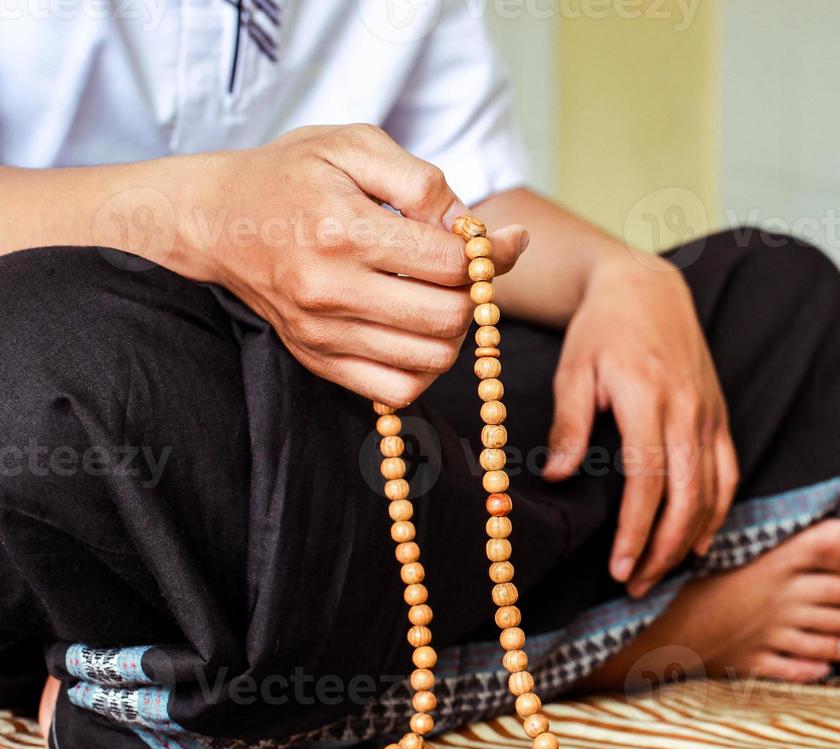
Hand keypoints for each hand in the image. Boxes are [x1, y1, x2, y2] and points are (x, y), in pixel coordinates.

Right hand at [186, 125, 527, 405]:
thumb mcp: (354, 146)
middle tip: (468, 271)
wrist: (215, 219)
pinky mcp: (318, 360)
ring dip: (455, 332)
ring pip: (431, 359)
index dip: (494, 253)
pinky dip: (424, 367)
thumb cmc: (291, 175)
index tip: (505, 240)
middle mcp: (331, 289)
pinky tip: (418, 330)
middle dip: (476, 294)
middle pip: (449, 318)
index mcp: (344, 231)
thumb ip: (421, 182)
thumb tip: (473, 230)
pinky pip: (397, 391)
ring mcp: (322, 333)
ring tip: (442, 296)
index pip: (452, 264)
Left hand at [543, 255, 738, 597]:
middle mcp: (688, 410)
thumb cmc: (602, 329)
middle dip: (661, 549)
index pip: (648, 479)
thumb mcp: (574, 367)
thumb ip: (569, 422)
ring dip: (687, 540)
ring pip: (711, 492)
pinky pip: (728, 474)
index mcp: (648, 398)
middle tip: (635, 586)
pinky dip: (718, 513)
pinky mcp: (720, 416)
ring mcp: (710, 415)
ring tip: (658, 574)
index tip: (619, 568)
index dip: (636, 530)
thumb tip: (559, 477)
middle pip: (685, 497)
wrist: (649, 287)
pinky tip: (698, 543)